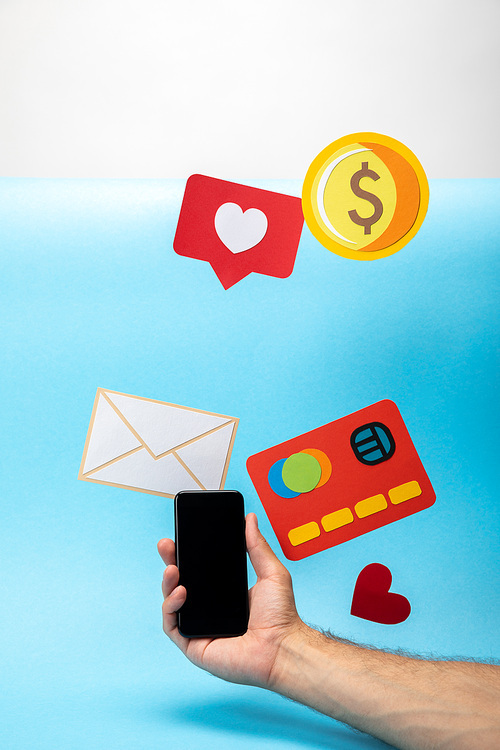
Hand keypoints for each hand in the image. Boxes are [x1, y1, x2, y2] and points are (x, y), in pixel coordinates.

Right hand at [158, 512, 303, 688]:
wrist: (282, 647)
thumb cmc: (282, 616)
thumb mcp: (271, 572)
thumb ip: (258, 545)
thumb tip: (250, 518)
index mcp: (224, 593)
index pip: (199, 570)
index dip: (187, 554)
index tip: (181, 535)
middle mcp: (209, 609)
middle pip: (180, 583)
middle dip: (170, 562)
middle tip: (167, 545)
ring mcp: (200, 627)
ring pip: (172, 602)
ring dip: (167, 583)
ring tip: (173, 568)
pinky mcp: (193, 645)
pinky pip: (172, 625)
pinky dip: (171, 607)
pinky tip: (181, 593)